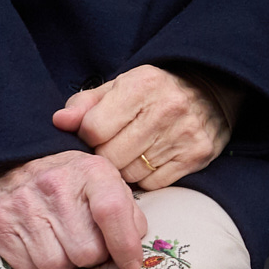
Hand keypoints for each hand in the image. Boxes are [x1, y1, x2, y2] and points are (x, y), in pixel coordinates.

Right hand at [0, 150, 145, 268]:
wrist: (13, 163)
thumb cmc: (69, 178)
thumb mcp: (103, 179)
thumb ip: (126, 209)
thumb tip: (133, 245)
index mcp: (90, 171)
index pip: (112, 211)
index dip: (125, 245)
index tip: (131, 265)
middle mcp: (55, 186)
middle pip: (86, 251)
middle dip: (93, 256)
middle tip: (88, 242)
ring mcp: (24, 205)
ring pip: (57, 265)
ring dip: (66, 262)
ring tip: (63, 241)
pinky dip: (40, 265)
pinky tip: (41, 243)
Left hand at [52, 64, 235, 188]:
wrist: (209, 91)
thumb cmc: (152, 92)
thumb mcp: (118, 87)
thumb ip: (84, 104)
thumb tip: (59, 122)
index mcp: (142, 85)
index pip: (93, 129)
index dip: (88, 135)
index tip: (97, 132)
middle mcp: (166, 108)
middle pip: (110, 156)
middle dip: (106, 154)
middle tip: (115, 145)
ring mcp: (184, 134)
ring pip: (130, 173)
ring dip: (125, 168)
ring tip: (134, 152)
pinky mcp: (197, 155)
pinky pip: (154, 183)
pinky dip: (147, 177)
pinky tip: (152, 159)